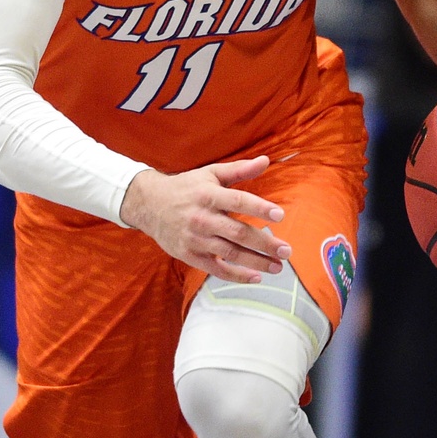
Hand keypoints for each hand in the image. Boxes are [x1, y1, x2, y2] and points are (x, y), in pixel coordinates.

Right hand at [120, 155, 292, 282]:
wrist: (149, 205)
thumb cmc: (187, 188)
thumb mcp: (210, 174)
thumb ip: (239, 170)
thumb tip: (266, 160)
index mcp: (208, 194)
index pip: (238, 201)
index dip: (259, 208)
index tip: (280, 215)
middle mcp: (202, 218)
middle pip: (237, 233)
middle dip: (264, 243)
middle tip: (287, 251)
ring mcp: (195, 239)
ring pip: (230, 253)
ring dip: (256, 262)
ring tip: (278, 266)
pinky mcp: (189, 255)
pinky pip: (215, 269)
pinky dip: (236, 275)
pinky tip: (256, 277)